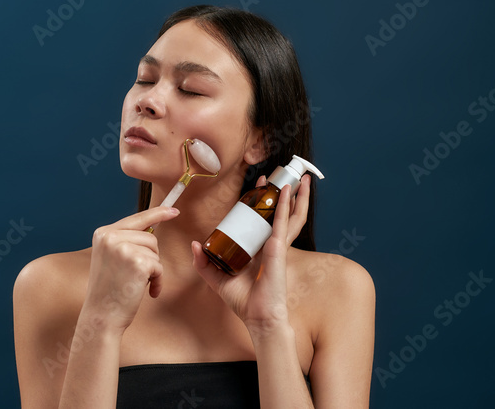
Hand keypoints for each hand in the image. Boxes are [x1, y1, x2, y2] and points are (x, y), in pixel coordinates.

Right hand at [83, 206, 179, 334]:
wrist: (102, 316)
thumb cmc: (108, 291)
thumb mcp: (110, 258)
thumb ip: (125, 241)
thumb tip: (152, 227)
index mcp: (103, 233)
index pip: (136, 218)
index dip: (158, 213)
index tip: (174, 210)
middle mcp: (111, 237)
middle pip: (150, 237)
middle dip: (150, 256)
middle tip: (134, 275)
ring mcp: (124, 248)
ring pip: (155, 251)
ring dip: (152, 269)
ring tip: (136, 283)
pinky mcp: (138, 262)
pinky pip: (159, 266)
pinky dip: (157, 280)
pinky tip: (144, 291)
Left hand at [190, 174, 311, 332]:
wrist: (258, 318)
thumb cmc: (244, 301)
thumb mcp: (217, 280)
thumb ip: (204, 264)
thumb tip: (195, 244)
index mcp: (258, 250)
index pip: (261, 220)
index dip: (260, 203)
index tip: (256, 187)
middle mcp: (270, 245)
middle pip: (278, 214)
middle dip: (279, 194)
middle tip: (275, 175)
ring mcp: (277, 247)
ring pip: (289, 215)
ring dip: (294, 196)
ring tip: (299, 178)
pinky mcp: (278, 250)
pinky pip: (282, 224)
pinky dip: (285, 207)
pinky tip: (287, 193)